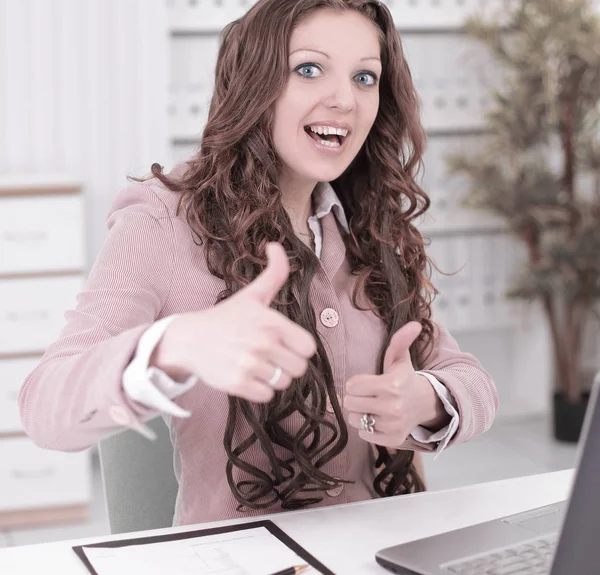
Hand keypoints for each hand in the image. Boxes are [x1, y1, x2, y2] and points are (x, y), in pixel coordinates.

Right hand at [151, 242, 316, 402]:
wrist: (190, 340)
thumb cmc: (227, 318)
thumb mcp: (252, 295)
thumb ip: (273, 273)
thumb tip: (275, 245)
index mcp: (271, 322)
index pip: (308, 348)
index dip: (299, 348)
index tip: (284, 343)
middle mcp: (262, 343)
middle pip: (299, 368)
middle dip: (286, 364)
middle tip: (268, 355)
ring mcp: (249, 365)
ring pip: (283, 382)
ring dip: (272, 377)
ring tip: (255, 364)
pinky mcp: (237, 384)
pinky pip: (267, 396)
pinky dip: (259, 390)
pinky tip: (247, 376)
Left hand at [344, 321, 444, 446]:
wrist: (425, 403)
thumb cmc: (405, 378)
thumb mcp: (400, 358)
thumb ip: (400, 340)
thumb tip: (414, 323)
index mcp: (391, 385)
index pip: (351, 386)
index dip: (355, 383)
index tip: (366, 382)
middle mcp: (392, 406)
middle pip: (350, 403)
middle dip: (355, 398)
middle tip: (368, 394)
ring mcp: (393, 425)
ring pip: (355, 420)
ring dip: (360, 414)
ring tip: (374, 406)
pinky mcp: (392, 439)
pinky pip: (364, 434)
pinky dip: (368, 428)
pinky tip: (380, 419)